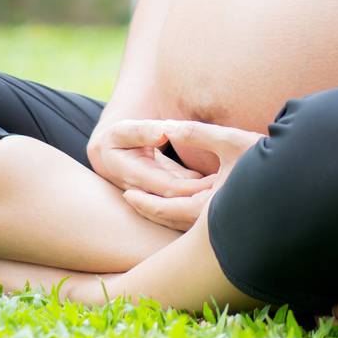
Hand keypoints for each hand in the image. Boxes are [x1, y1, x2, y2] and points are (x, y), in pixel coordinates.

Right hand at [86, 117, 216, 208]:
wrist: (107, 155)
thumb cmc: (117, 139)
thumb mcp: (126, 131)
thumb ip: (144, 131)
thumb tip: (164, 133)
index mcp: (134, 175)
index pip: (168, 187)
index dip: (192, 187)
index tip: (215, 180)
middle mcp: (144, 193)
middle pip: (178, 202)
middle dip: (202, 197)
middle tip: (229, 188)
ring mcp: (152, 197)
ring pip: (180, 206)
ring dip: (202, 200)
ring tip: (228, 189)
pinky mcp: (163, 195)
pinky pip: (182, 198)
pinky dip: (198, 194)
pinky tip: (217, 186)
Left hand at [120, 118, 263, 231]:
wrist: (304, 177)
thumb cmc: (269, 159)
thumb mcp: (231, 141)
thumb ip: (199, 134)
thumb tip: (169, 127)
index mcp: (213, 209)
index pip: (170, 211)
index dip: (147, 203)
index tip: (127, 194)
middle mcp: (218, 224)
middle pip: (175, 222)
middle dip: (152, 210)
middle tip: (129, 198)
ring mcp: (226, 225)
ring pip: (187, 223)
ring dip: (165, 212)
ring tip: (147, 199)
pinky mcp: (234, 221)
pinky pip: (200, 221)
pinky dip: (182, 212)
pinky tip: (179, 198)